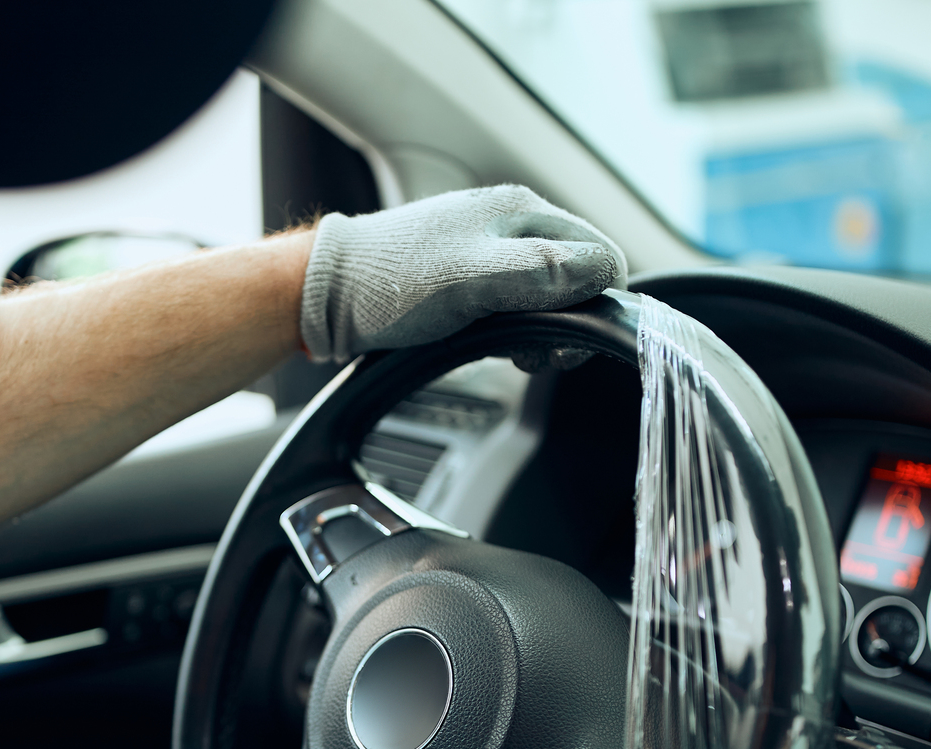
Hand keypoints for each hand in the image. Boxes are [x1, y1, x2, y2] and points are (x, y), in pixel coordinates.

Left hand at [300, 185, 626, 362]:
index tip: (566, 342)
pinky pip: (517, 301)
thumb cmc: (389, 285)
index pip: (601, 254)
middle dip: (569, 320)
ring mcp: (490, 247)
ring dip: (542, 330)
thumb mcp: (474, 279)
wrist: (327, 295)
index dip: (596, 303)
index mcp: (522, 211)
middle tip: (538, 354)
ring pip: (549, 292)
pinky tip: (492, 343)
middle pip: (579, 274)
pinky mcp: (470, 274)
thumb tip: (604, 271)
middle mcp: (512, 222)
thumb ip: (542, 271)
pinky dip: (516, 328)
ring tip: (513, 352)